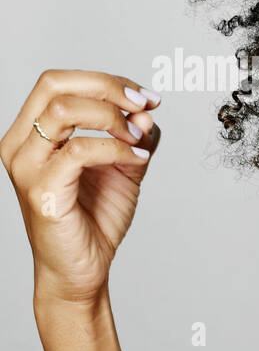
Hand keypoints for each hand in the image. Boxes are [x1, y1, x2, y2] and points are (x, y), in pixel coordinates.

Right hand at [1, 69, 161, 306]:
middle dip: (107, 87)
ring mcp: (27, 167)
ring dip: (111, 117)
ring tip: (137, 137)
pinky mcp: (43, 191)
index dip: (106, 81)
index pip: (58, 82)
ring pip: (62, 112)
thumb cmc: (95, 218)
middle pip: (54, 85)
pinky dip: (116, 148)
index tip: (146, 97)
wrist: (83, 269)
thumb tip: (146, 111)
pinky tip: (138, 159)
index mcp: (32, 133)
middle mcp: (20, 145)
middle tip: (143, 104)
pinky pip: (79, 151)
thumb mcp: (124, 167)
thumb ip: (134, 137)